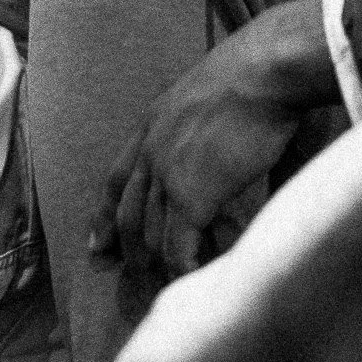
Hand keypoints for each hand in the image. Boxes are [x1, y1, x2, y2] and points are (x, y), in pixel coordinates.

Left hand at [89, 1, 333, 280]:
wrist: (264, 71)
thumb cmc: (256, 79)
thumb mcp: (215, 100)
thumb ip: (214, 133)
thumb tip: (247, 164)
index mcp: (152, 125)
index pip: (117, 179)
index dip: (105, 214)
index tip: (97, 243)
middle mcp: (150, 151)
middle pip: (126, 212)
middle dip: (121, 248)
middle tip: (118, 276)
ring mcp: (167, 175)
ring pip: (147, 234)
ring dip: (153, 265)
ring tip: (158, 290)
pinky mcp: (191, 197)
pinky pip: (177, 249)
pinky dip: (183, 269)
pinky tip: (190, 283)